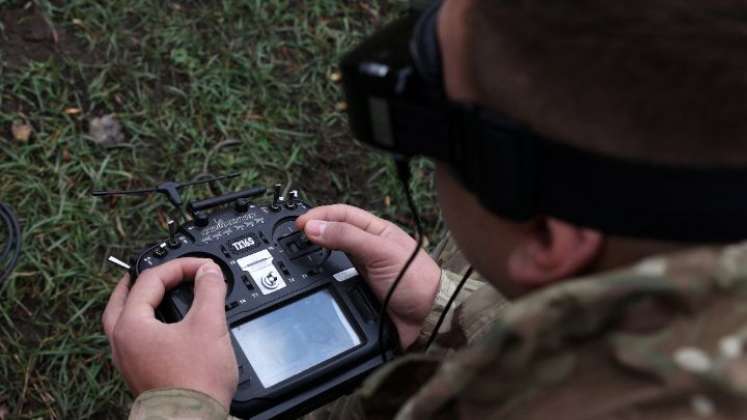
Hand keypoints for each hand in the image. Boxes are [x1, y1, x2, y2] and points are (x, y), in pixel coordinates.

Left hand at [102, 258, 237, 409]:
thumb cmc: (195, 381)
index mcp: (131, 326)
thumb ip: (209, 290)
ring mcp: (127, 362)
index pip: (149, 279)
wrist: (192, 419)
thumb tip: (209, 271)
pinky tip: (161, 329)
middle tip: (154, 271)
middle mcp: (122, 343)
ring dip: (139, 303)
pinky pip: (133, 340)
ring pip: (123, 322)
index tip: (201, 266)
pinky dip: (145, 325)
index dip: (178, 266)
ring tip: (154, 296)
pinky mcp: (139, 374)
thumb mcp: (209, 324)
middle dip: (140, 281)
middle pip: (122, 300)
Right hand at [296, 204, 440, 347]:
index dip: (319, 215)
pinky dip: (320, 284)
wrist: (428, 317)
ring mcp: (360, 271)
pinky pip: (333, 285)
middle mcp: (365, 249)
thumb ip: (348, 237)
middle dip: (311, 235)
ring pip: (329, 260)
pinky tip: (310, 285)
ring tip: (294, 260)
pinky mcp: (357, 293)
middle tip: (290, 240)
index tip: (298, 224)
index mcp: (374, 231)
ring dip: (313, 260)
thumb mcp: (381, 252)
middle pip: (332, 235)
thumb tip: (315, 227)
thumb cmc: (416, 279)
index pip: (341, 214)